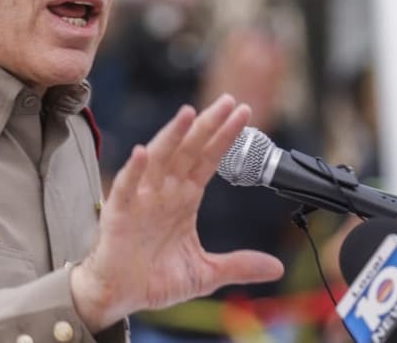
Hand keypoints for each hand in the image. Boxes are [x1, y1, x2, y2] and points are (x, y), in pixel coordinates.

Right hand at [70, 94, 284, 330]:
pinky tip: (143, 153)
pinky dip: (135, 170)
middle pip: (189, 150)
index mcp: (185, 198)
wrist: (120, 296)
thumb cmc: (155, 278)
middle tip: (228, 101)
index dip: (225, 137)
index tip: (243, 113)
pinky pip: (127, 187)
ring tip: (189, 114)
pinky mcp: (120, 212)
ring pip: (160, 159)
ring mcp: (142, 198)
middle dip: (207, 125)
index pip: (209, 160)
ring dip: (173, 136)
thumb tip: (276, 268)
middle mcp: (165, 191)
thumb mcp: (205, 273)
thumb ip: (238, 265)